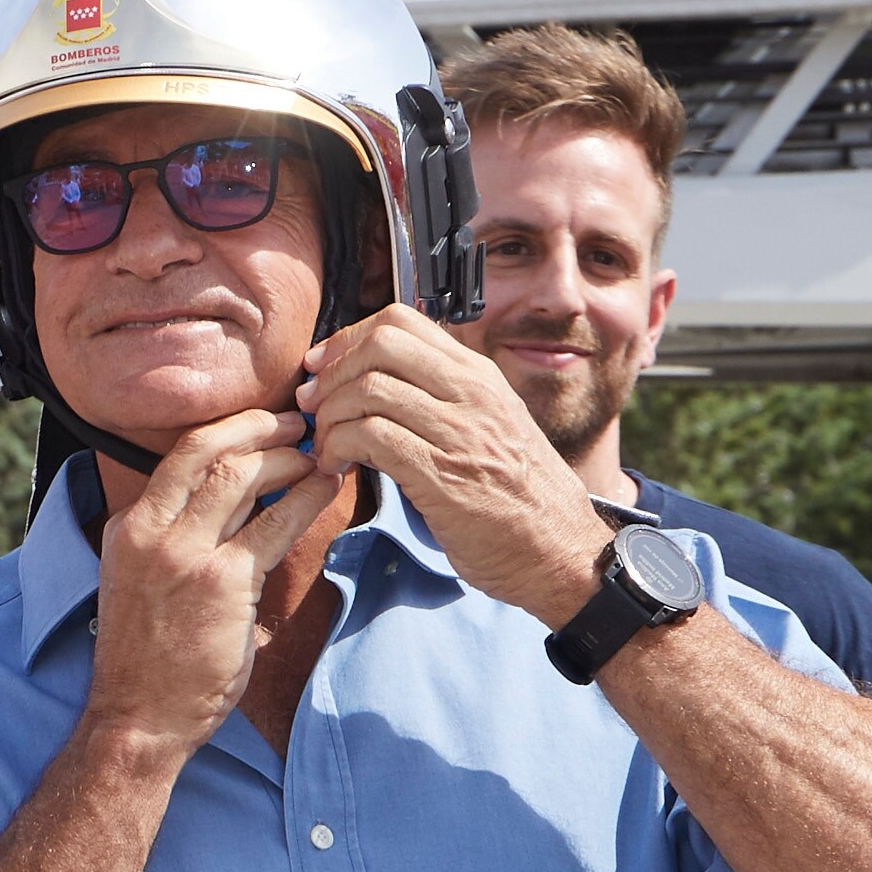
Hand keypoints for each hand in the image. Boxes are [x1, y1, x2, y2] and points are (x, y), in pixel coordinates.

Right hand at [87, 406, 332, 753]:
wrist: (139, 717)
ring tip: (318, 455)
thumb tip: (237, 508)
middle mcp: (149, 531)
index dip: (230, 431)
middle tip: (297, 423)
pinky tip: (326, 488)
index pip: (180, 456)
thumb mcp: (140, 581)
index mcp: (128, 526)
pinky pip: (276, 523)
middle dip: (260, 426)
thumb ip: (175, 540)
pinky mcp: (222, 582)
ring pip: (242, 474)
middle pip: (207, 449)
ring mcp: (183, 554)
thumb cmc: (148, 658)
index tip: (262, 426)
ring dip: (288, 457)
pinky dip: (307, 497)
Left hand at [299, 306, 604, 625]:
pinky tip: (336, 467)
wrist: (558, 550)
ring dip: (330, 417)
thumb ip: (442, 398)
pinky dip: (339, 448)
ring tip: (326, 445)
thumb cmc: (517, 497)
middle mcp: (471, 393)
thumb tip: (378, 382)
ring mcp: (459, 431)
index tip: (322, 370)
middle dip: (331, 373)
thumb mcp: (489, 426)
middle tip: (313, 406)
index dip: (347, 340)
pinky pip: (372, 437)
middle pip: (380, 345)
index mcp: (478, 376)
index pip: (400, 321)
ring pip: (369, 389)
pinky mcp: (442, 475)